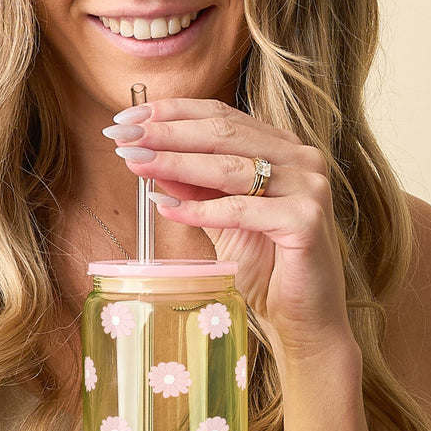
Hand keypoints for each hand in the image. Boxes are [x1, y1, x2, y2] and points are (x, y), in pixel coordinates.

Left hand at [107, 98, 352, 354]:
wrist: (303, 318)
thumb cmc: (265, 266)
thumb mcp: (219, 217)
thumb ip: (192, 185)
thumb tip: (147, 157)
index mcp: (281, 148)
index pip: (221, 115)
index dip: (171, 113)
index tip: (126, 117)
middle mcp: (300, 158)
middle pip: (222, 133)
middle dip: (166, 133)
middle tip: (123, 135)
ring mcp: (308, 186)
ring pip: (230, 167)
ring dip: (175, 164)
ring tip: (135, 163)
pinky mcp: (306, 220)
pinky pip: (242, 210)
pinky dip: (201, 210)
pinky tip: (167, 209)